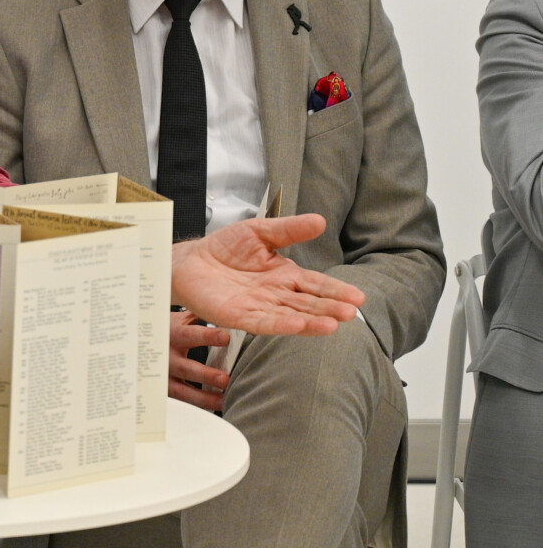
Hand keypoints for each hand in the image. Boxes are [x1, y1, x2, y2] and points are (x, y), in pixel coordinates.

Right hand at [169, 310, 231, 411]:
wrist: (135, 340)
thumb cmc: (163, 328)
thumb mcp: (177, 318)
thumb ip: (199, 316)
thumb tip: (228, 312)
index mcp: (170, 334)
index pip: (189, 335)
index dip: (207, 337)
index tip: (225, 337)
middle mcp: (165, 356)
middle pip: (185, 367)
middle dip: (206, 374)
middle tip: (225, 379)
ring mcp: (163, 374)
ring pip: (182, 390)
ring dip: (204, 396)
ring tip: (223, 399)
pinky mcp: (163, 388)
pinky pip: (181, 399)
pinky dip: (199, 404)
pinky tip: (216, 405)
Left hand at [171, 214, 363, 335]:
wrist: (189, 260)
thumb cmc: (223, 248)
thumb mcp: (260, 231)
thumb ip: (289, 229)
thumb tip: (320, 220)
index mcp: (283, 275)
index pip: (316, 284)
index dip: (336, 291)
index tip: (358, 297)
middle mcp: (275, 294)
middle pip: (307, 304)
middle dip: (329, 309)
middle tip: (350, 313)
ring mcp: (258, 307)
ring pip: (289, 316)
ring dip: (311, 322)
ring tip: (332, 324)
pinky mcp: (238, 316)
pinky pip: (262, 322)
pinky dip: (281, 325)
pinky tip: (298, 327)